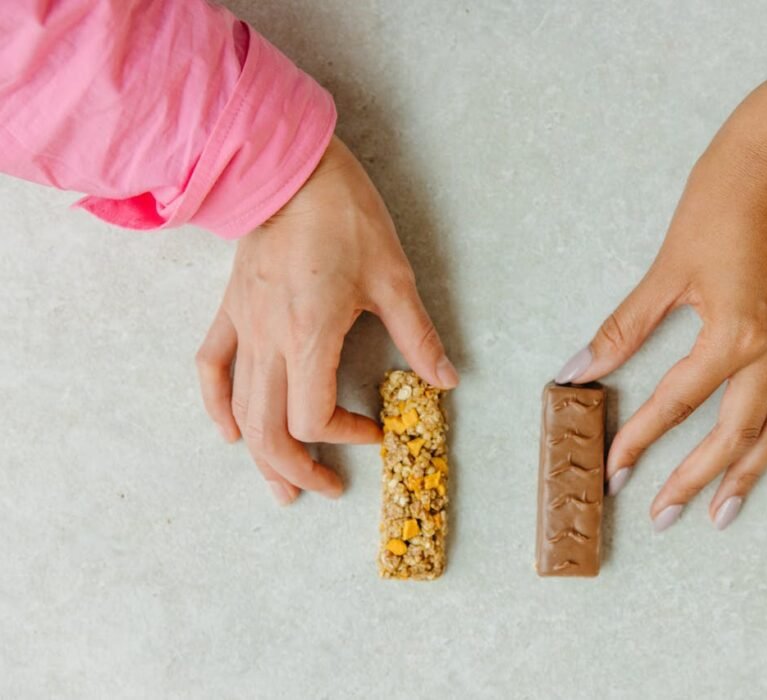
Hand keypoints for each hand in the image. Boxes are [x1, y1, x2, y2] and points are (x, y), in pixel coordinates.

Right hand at [195, 136, 458, 504]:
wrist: (289, 169)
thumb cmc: (344, 216)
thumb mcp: (393, 277)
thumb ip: (418, 336)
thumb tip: (445, 380)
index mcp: (309, 335)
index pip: (312, 418)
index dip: (344, 436)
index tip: (374, 429)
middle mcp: (268, 340)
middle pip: (269, 431)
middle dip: (298, 469)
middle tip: (325, 489)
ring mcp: (244, 326)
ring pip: (240, 410)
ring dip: (260, 454)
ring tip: (280, 486)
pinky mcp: (232, 310)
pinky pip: (212, 368)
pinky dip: (218, 406)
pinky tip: (229, 431)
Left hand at [557, 128, 766, 531]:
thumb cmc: (720, 199)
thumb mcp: (667, 267)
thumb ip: (624, 328)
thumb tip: (580, 369)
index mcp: (732, 334)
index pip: (677, 404)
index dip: (640, 441)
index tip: (613, 472)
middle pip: (732, 432)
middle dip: (694, 478)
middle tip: (664, 515)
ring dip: (750, 471)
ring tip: (724, 511)